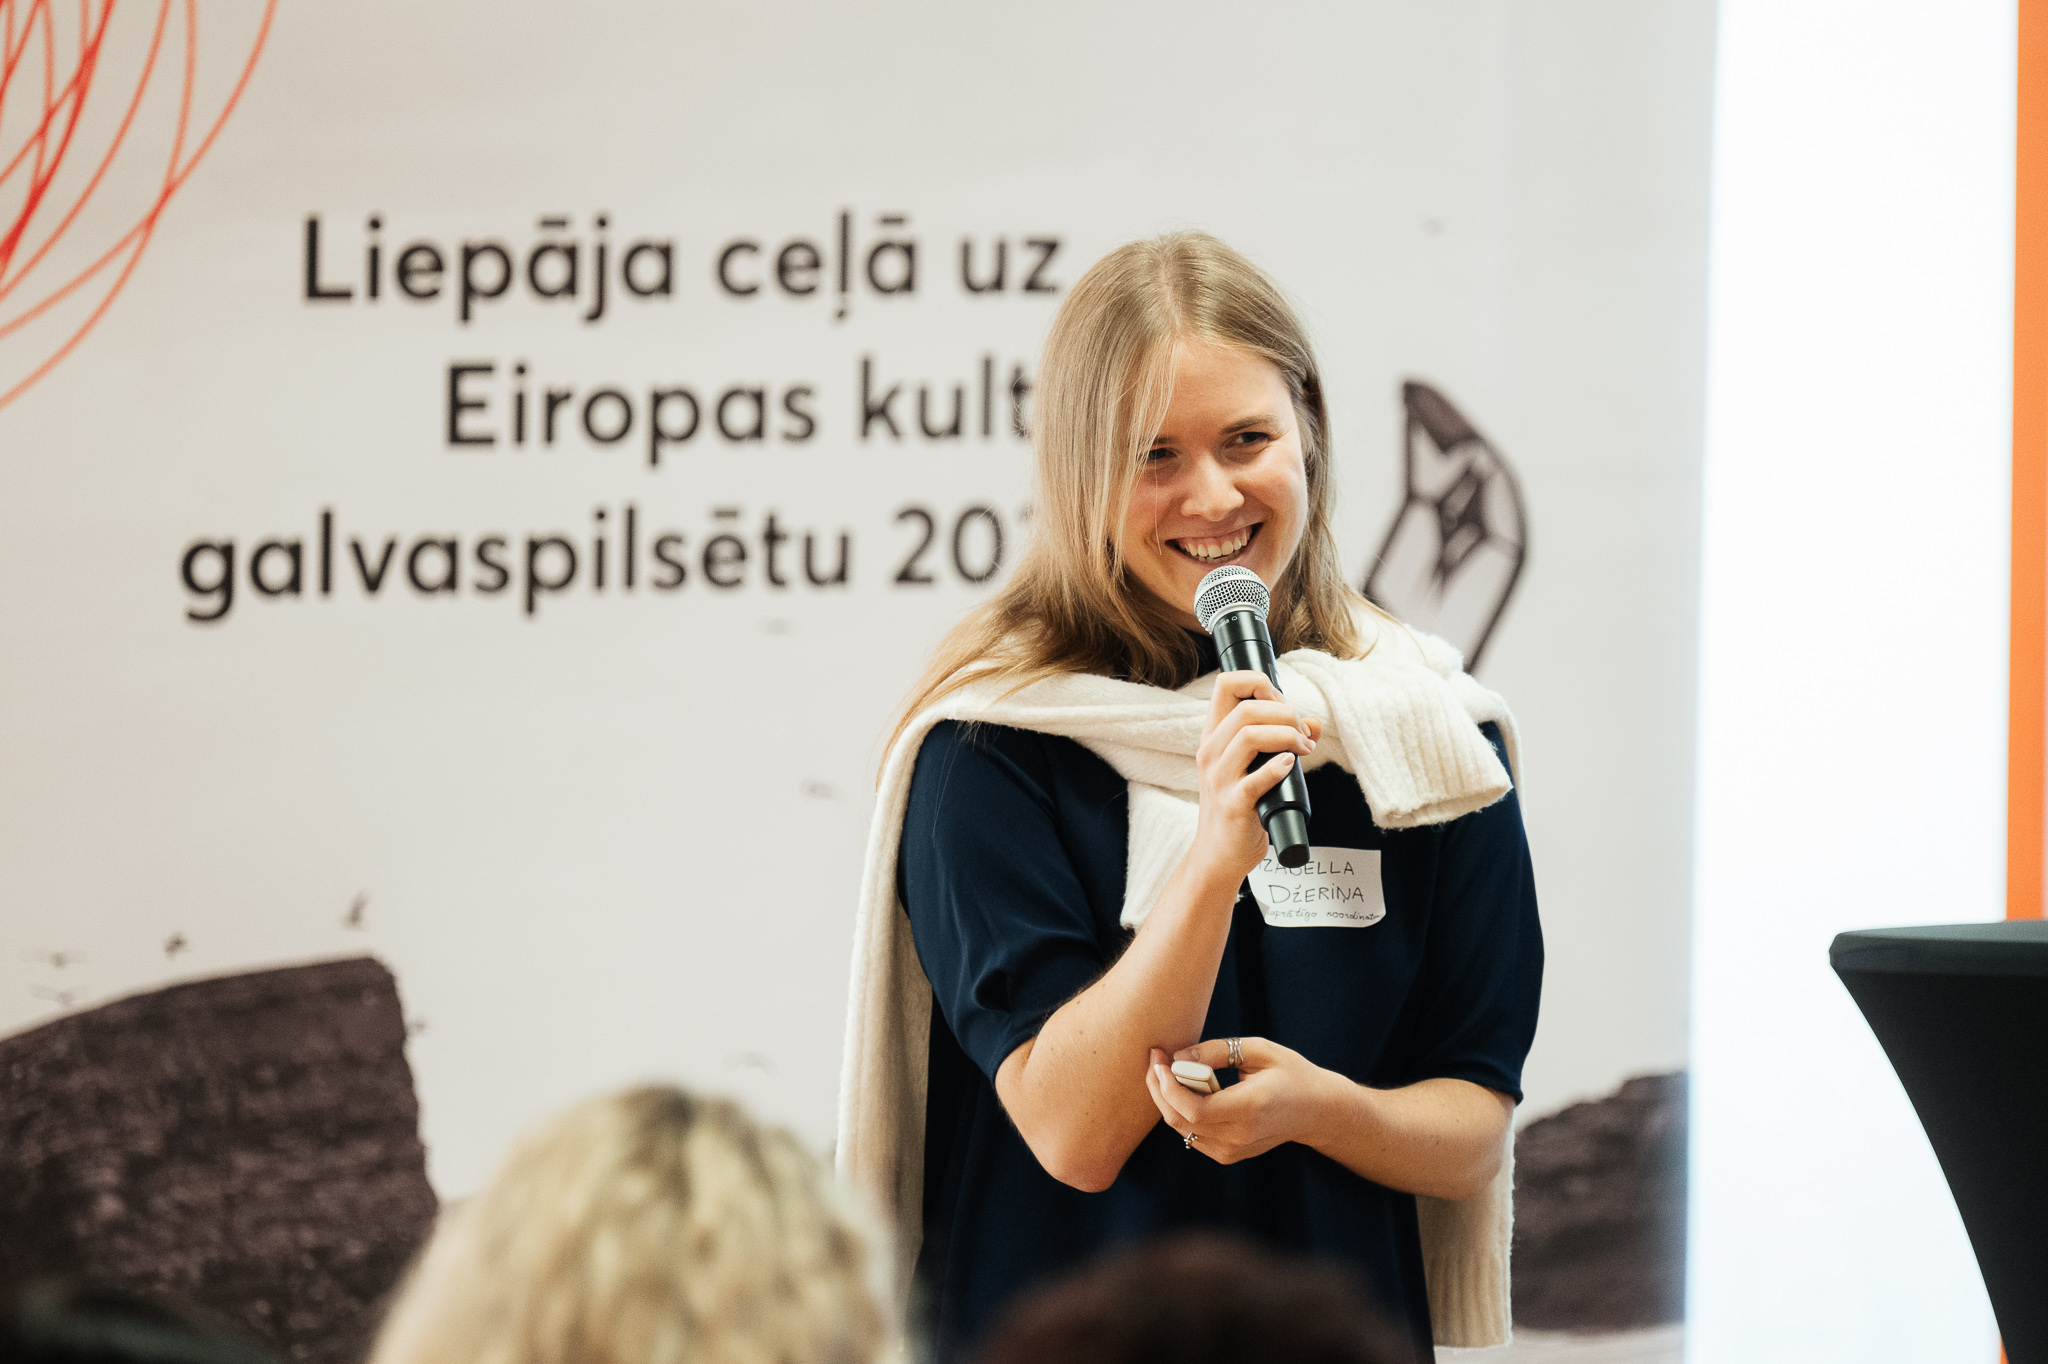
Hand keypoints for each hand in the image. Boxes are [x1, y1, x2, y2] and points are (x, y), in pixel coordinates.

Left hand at [1144, 1037, 1338, 1165]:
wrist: (1316, 1110)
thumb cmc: (1290, 1073)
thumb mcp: (1260, 1050)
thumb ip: (1217, 1051)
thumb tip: (1178, 1058)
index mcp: (1250, 1108)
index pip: (1194, 1109)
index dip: (1167, 1085)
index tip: (1159, 1057)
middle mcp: (1239, 1136)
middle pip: (1180, 1120)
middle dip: (1158, 1088)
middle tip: (1155, 1059)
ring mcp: (1233, 1150)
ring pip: (1182, 1129)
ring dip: (1166, 1100)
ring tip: (1166, 1069)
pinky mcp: (1228, 1155)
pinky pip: (1192, 1134)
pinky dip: (1180, 1112)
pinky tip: (1184, 1089)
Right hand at [1192, 671, 1319, 881]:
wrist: (1218, 855)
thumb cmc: (1238, 809)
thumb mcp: (1254, 768)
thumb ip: (1281, 742)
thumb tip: (1315, 723)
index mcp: (1214, 737)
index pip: (1226, 684)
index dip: (1259, 683)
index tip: (1282, 703)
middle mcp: (1210, 752)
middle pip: (1246, 708)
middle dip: (1286, 713)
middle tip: (1304, 734)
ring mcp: (1219, 779)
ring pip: (1249, 735)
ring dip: (1287, 736)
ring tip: (1304, 749)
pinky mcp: (1233, 805)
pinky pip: (1255, 778)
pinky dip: (1278, 767)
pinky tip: (1291, 766)